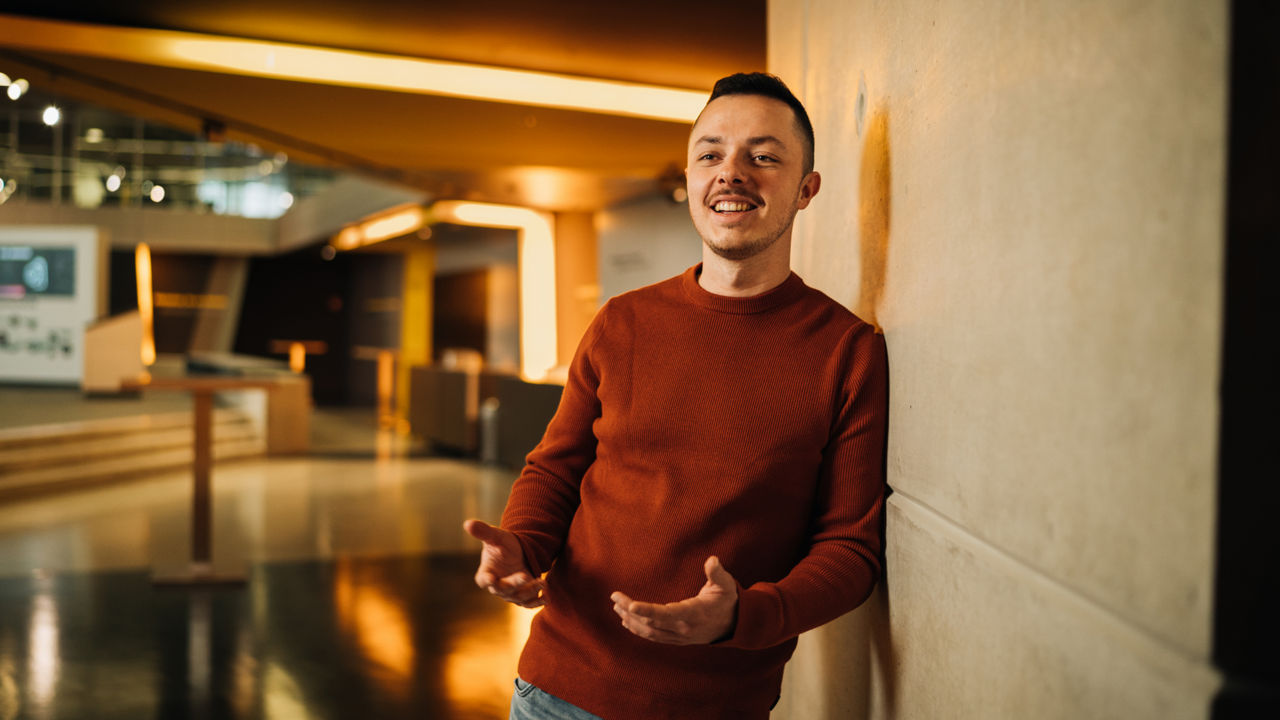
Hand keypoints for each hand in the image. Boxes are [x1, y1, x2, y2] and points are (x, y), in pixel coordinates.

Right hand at [462, 519, 545, 607]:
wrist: (518, 552)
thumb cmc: (502, 544)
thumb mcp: (495, 536)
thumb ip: (483, 532)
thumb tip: (468, 523)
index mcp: (486, 572)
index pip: (483, 579)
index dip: (486, 580)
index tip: (491, 578)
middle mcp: (497, 586)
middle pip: (503, 589)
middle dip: (515, 584)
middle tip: (525, 575)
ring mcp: (510, 593)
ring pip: (518, 597)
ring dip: (530, 591)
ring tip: (542, 582)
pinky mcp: (523, 596)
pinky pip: (528, 603)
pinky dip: (536, 602)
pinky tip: (546, 598)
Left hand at [610, 556, 737, 644]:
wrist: (734, 625)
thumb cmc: (727, 600)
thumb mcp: (726, 584)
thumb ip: (717, 572)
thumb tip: (712, 559)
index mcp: (693, 614)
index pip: (666, 614)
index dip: (647, 610)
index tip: (630, 604)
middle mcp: (684, 628)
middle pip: (651, 622)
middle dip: (631, 610)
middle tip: (614, 597)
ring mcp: (679, 636)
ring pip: (650, 632)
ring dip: (631, 620)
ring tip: (617, 607)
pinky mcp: (677, 639)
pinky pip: (654, 637)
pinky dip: (639, 630)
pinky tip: (627, 622)